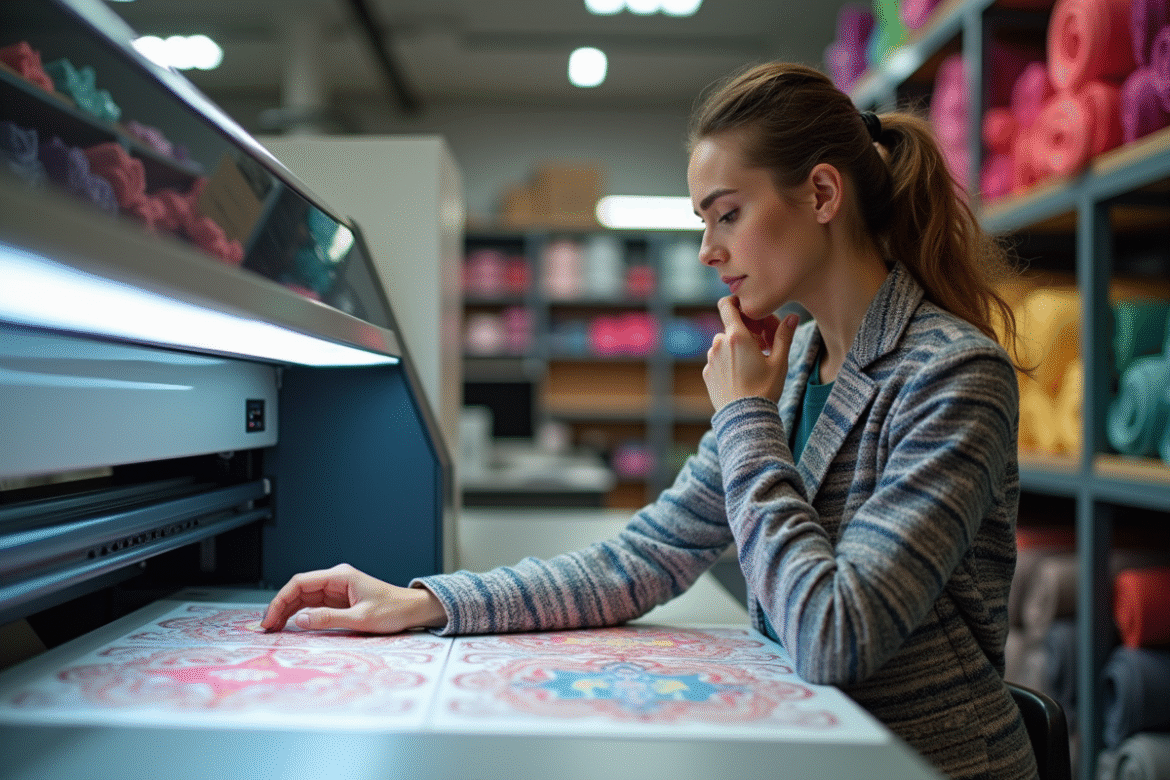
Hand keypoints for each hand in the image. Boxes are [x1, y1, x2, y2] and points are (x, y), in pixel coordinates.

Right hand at [259, 563, 446, 633]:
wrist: (412, 610)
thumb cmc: (393, 610)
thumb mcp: (361, 618)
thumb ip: (329, 619)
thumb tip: (301, 620)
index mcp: (340, 576)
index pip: (301, 583)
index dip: (281, 599)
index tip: (271, 617)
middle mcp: (336, 580)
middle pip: (298, 589)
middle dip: (280, 607)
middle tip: (267, 627)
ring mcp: (337, 590)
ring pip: (303, 597)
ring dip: (288, 611)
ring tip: (274, 628)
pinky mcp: (339, 600)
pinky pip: (313, 605)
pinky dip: (300, 614)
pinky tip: (291, 625)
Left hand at [703, 297, 797, 412]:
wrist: (745, 419)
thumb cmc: (764, 390)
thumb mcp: (779, 362)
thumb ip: (784, 336)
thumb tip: (793, 316)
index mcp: (736, 337)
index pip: (727, 305)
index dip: (735, 302)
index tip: (747, 310)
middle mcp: (719, 344)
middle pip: (731, 327)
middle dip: (745, 332)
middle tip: (764, 346)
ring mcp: (710, 359)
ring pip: (724, 345)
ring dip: (736, 348)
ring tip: (753, 364)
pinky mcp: (707, 373)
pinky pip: (718, 360)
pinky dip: (728, 362)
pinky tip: (742, 375)